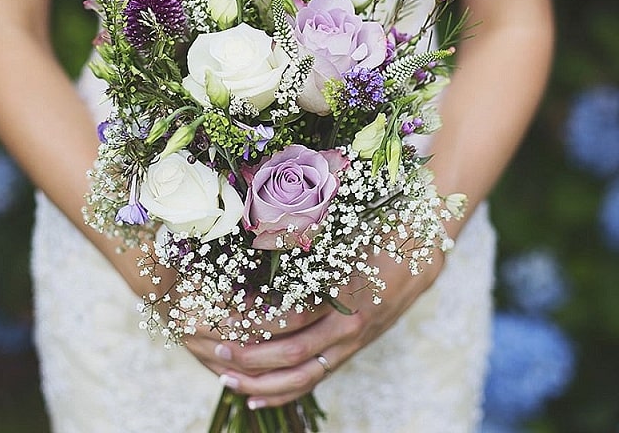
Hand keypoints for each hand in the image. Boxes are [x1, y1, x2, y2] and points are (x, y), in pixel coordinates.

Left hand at [208, 250, 444, 408]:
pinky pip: (313, 381)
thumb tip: (262, 239)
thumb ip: (307, 245)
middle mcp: (346, 328)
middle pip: (291, 355)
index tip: (226, 314)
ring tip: (227, 380)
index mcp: (343, 297)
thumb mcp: (342, 238)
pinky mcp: (348, 353)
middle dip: (250, 357)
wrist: (418, 259)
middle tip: (217, 350)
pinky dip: (284, 393)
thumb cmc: (375, 239)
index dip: (256, 320)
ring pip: (300, 378)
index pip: (292, 319)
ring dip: (261, 383)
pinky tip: (257, 397)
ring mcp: (348, 345)